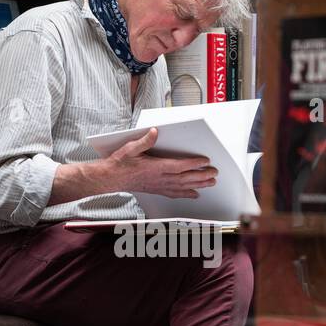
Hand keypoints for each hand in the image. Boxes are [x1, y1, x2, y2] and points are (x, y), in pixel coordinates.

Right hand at [102, 127, 217, 198]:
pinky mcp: (157, 190)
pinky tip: (195, 194)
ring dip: (198, 185)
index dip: (193, 164)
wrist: (112, 178)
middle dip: (201, 176)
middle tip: (214, 173)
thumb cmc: (120, 163)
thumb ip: (144, 141)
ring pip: (183, 187)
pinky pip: (175, 193)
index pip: (178, 166)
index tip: (205, 161)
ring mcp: (159, 186)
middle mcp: (159, 178)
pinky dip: (186, 194)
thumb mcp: (130, 148)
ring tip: (210, 183)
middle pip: (185, 178)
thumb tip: (154, 132)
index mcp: (155, 167)